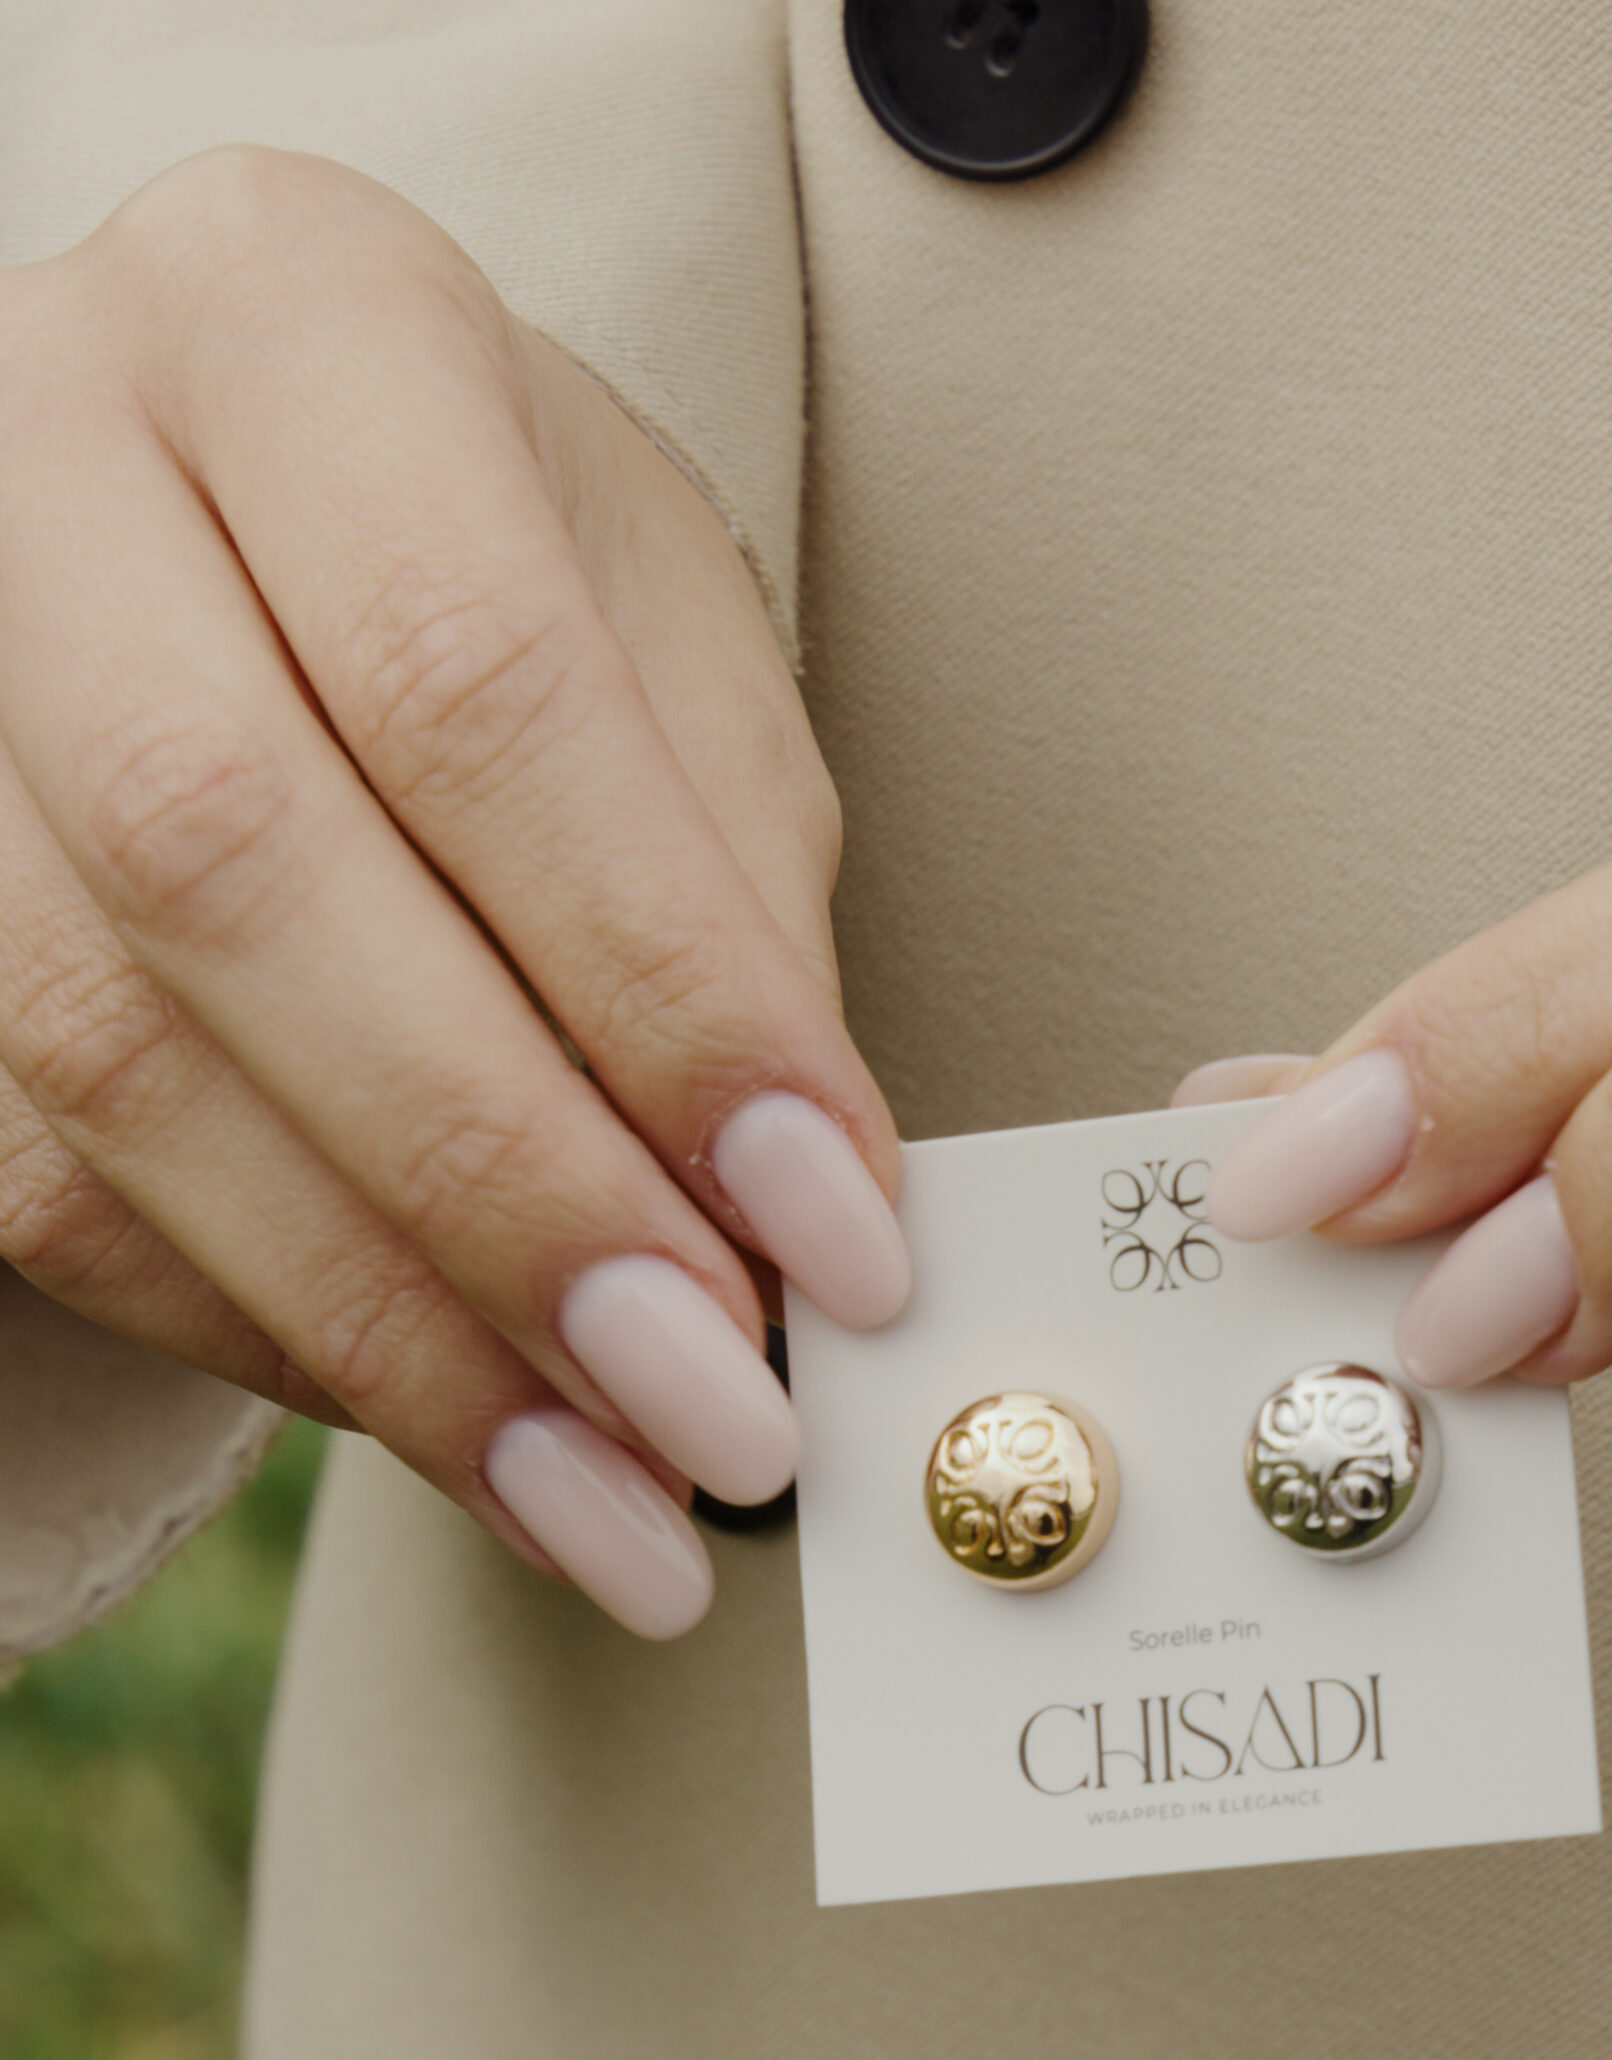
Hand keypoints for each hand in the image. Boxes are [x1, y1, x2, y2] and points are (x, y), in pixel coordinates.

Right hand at [0, 149, 908, 1638]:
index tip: (838, 1239)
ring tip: (618, 1493)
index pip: (476, 686)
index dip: (663, 998)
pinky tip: (451, 1414)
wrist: (268, 523)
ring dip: (390, 1324)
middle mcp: (49, 464)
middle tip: (722, 1411)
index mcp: (298, 320)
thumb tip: (791, 1232)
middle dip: (510, 1191)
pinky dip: (266, 1326)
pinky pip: (37, 1173)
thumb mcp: (674, 651)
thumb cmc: (516, 566)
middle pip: (238, 870)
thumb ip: (726, 904)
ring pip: (105, 1057)